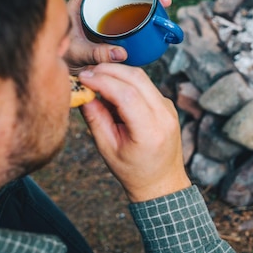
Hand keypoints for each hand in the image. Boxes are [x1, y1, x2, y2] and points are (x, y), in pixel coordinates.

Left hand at [64, 0, 172, 73]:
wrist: (60, 70)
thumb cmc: (63, 58)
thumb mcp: (80, 54)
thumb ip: (98, 54)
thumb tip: (122, 53)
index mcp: (79, 6)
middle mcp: (92, 9)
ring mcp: (102, 19)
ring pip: (126, 4)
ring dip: (146, 2)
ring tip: (164, 4)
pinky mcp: (110, 31)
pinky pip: (127, 19)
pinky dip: (142, 16)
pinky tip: (155, 18)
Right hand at [77, 63, 190, 202]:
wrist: (162, 181)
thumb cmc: (133, 171)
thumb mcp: (108, 149)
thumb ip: (96, 120)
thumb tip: (83, 94)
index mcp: (150, 131)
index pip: (127, 95)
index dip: (103, 81)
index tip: (83, 77)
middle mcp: (165, 115)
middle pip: (137, 78)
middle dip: (109, 70)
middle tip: (86, 73)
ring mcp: (169, 108)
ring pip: (142, 78)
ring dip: (117, 74)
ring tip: (95, 81)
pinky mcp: (166, 104)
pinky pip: (145, 85)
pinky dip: (126, 82)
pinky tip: (110, 92)